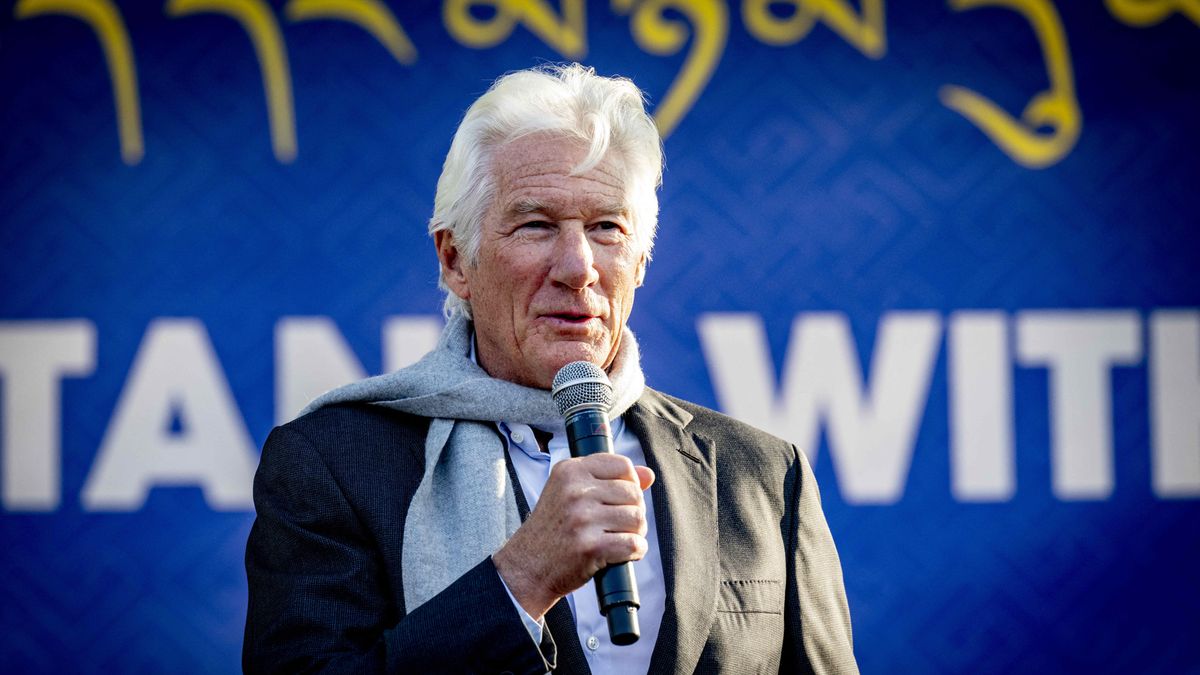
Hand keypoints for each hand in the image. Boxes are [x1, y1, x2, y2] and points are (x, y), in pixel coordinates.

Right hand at [492, 454, 654, 620]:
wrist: (528, 567)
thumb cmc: (554, 530)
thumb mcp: (570, 493)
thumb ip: (609, 480)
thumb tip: (648, 474)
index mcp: (569, 471)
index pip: (622, 465)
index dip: (631, 483)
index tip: (621, 499)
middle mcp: (574, 491)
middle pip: (634, 493)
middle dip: (634, 511)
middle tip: (619, 526)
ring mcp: (582, 518)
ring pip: (637, 518)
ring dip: (636, 532)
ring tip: (619, 538)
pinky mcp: (590, 546)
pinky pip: (633, 544)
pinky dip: (635, 551)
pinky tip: (622, 554)